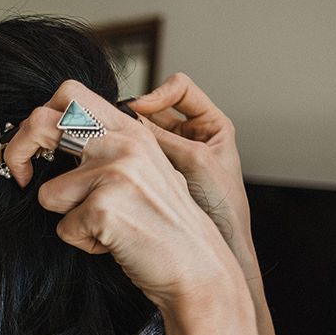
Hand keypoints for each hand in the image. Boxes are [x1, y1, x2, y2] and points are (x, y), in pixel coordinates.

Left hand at [4, 80, 242, 310]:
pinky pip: (64, 229)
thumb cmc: (163, 223)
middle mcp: (122, 143)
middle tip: (20, 176)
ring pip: (48, 194)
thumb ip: (107, 146)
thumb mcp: (142, 169)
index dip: (41, 118)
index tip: (37, 148)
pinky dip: (84, 242)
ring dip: (70, 218)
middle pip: (42, 122)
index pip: (69, 94)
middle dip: (18, 150)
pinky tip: (114, 243)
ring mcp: (114, 173)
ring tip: (107, 226)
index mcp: (129, 129)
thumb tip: (53, 134)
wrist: (198, 266)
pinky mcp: (103, 208)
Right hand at [128, 73, 255, 271]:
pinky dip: (125, 160)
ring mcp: (172, 157)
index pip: (179, 89)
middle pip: (155, 111)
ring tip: (114, 149)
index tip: (140, 110)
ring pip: (141, 136)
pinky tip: (117, 168)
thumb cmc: (222, 206)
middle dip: (136, 119)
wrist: (220, 245)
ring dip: (128, 141)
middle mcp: (189, 137)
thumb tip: (129, 117)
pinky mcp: (155, 177)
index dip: (158, 94)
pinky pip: (136, 160)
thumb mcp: (195, 161)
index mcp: (210, 124)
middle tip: (116, 129)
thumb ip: (163, 137)